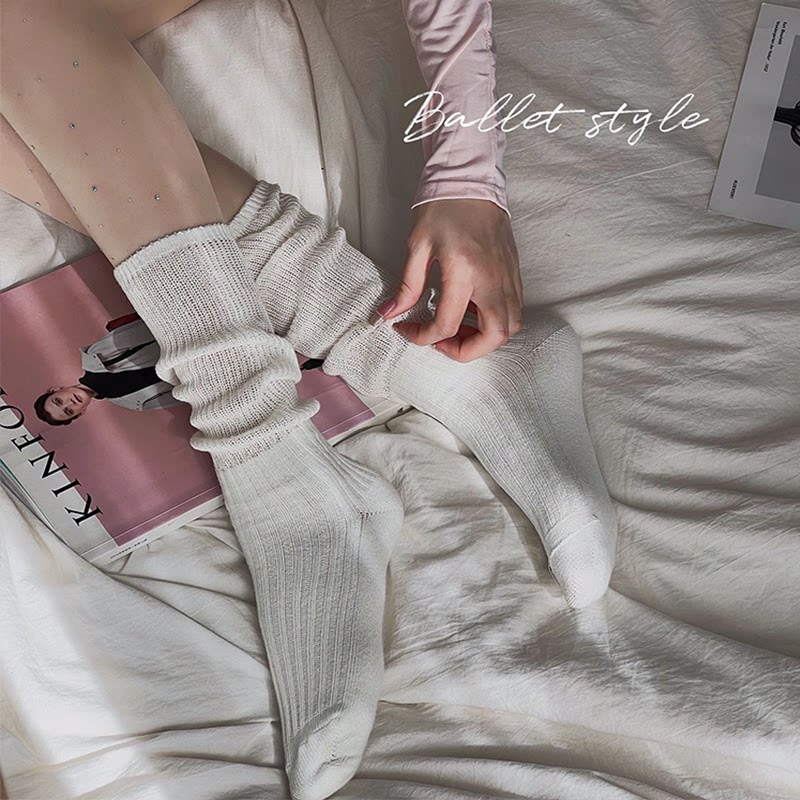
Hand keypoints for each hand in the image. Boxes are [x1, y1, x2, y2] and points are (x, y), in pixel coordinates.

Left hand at [382, 198, 523, 361]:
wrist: (470, 179)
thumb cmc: (443, 207)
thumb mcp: (417, 246)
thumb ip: (406, 286)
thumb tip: (389, 314)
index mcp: (463, 270)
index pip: (447, 323)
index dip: (422, 337)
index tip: (406, 329)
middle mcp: (491, 278)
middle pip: (494, 336)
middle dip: (466, 351)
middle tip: (442, 342)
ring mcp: (507, 276)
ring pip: (511, 326)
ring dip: (485, 339)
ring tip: (459, 330)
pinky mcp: (514, 272)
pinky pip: (514, 309)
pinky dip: (496, 322)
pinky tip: (473, 313)